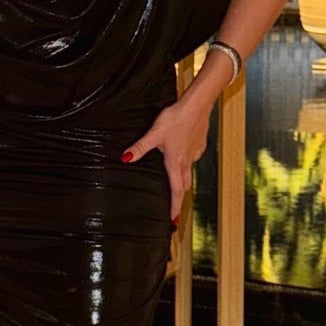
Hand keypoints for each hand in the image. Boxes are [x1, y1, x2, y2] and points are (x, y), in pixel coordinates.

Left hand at [122, 89, 216, 223]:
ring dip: (182, 181)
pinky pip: (192, 159)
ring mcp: (195, 154)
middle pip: (184, 186)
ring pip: (189, 172)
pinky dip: (186, 163)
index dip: (174, 207)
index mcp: (176, 163)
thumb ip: (140, 148)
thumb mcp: (154, 134)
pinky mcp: (199, 145)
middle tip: (174, 207)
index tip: (173, 220)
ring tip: (174, 183)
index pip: (176, 191)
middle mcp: (187, 162)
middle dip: (179, 197)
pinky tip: (180, 155)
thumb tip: (125, 158)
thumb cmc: (176, 119)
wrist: (197, 105)